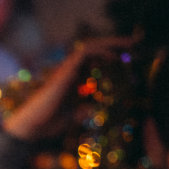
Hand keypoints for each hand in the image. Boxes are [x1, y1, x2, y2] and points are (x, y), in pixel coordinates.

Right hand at [2, 34, 136, 141]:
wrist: (32, 125)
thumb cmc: (48, 123)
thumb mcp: (73, 116)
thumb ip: (83, 112)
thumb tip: (94, 111)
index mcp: (75, 78)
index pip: (96, 60)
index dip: (113, 56)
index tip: (130, 56)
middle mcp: (71, 70)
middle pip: (96, 49)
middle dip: (117, 44)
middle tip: (137, 42)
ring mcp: (67, 69)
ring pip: (91, 46)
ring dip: (112, 43)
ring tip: (130, 44)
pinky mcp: (65, 71)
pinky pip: (84, 53)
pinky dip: (100, 52)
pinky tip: (114, 58)